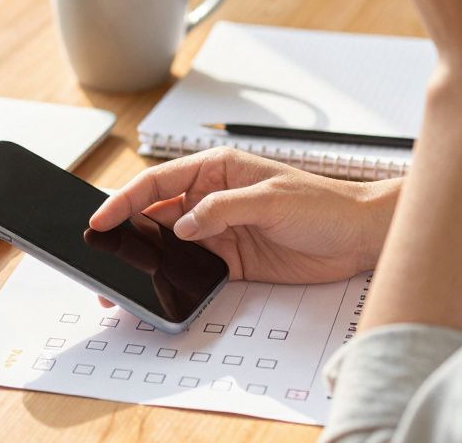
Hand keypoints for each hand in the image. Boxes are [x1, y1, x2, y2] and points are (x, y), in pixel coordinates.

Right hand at [88, 147, 392, 284]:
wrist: (360, 237)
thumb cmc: (325, 204)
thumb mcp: (272, 199)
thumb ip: (223, 209)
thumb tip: (183, 224)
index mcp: (216, 170)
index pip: (158, 183)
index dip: (125, 200)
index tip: (101, 220)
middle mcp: (211, 200)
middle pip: (156, 216)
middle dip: (126, 235)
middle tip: (101, 256)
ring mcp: (219, 232)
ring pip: (169, 246)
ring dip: (146, 261)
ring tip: (121, 282)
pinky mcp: (232, 263)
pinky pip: (193, 271)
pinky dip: (173, 281)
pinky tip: (158, 290)